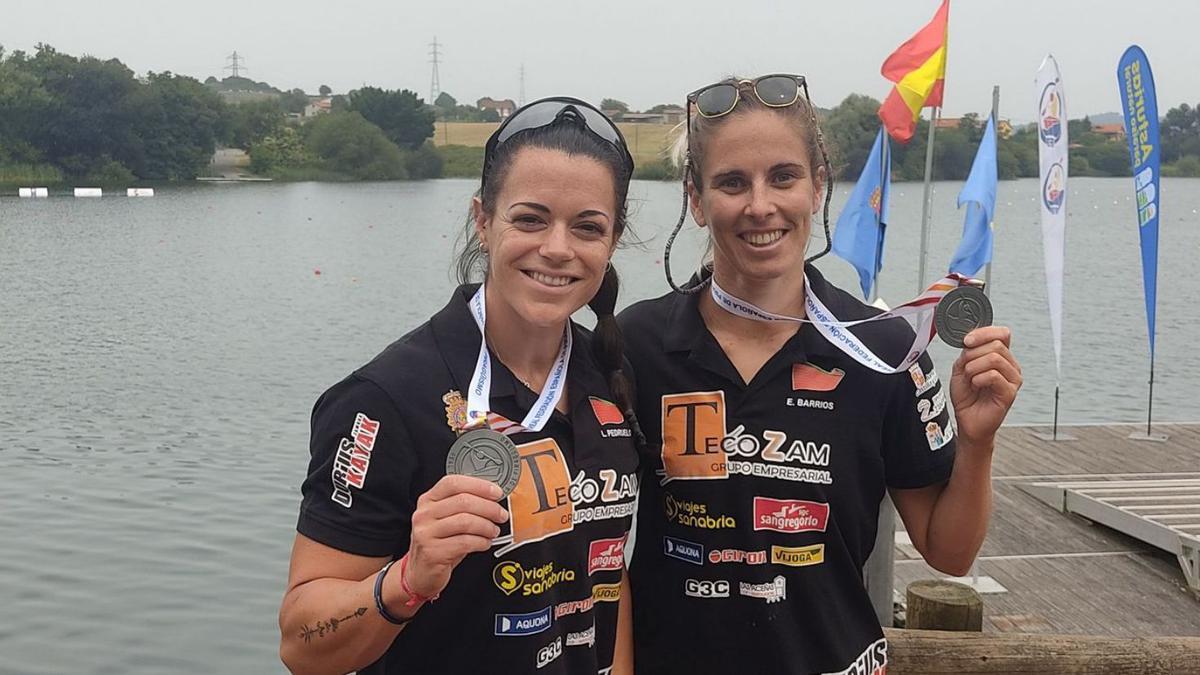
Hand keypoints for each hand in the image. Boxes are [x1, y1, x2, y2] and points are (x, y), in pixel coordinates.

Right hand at [405, 475, 508, 599]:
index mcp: (428, 500)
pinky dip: (481, 542)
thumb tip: (493, 498)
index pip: (453, 483)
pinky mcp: (432, 552)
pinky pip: (465, 542)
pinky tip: (485, 543)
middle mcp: (424, 514)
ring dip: (487, 526)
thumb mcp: (445, 519)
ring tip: (493, 531)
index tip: (496, 492)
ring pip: (466, 522)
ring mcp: (426, 533)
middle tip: (501, 515)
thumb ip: (463, 506)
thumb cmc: (439, 543)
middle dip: (489, 508)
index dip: (479, 485)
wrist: (420, 572)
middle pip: (463, 501)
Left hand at [949, 325, 1021, 448]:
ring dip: (974, 367)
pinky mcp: (1010, 392)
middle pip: (996, 344)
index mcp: (1001, 356)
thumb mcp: (961, 368)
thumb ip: (968, 352)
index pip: (1002, 334)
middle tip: (965, 369)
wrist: (968, 421)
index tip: (967, 341)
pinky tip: (975, 386)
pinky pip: (994, 375)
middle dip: (973, 354)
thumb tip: (971, 340)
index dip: (984, 333)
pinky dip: (978, 378)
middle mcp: (1010, 366)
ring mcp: (1013, 379)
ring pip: (994, 358)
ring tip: (970, 379)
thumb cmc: (967, 396)